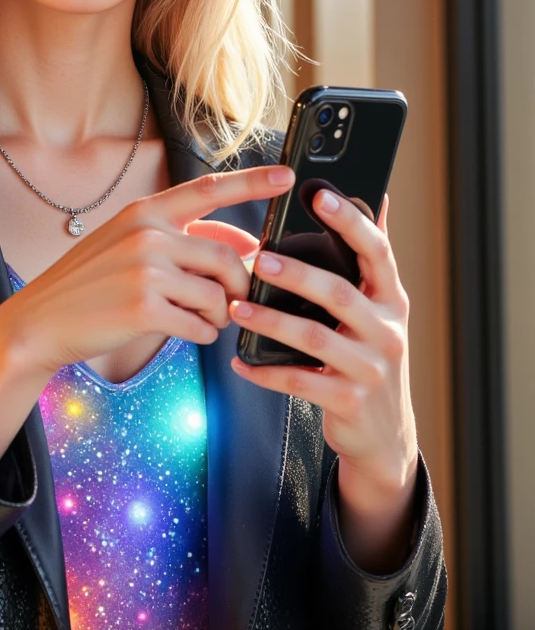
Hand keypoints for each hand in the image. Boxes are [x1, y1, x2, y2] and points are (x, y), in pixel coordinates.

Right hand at [0, 163, 295, 481]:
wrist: (39, 322)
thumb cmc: (88, 286)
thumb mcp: (127, 247)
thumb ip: (179, 241)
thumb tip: (245, 250)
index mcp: (145, 212)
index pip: (209, 190)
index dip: (253, 182)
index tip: (287, 176)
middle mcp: (147, 234)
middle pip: (229, 260)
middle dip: (239, 288)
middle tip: (230, 304)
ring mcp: (146, 271)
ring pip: (219, 297)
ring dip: (218, 317)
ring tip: (196, 320)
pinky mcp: (145, 309)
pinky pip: (203, 326)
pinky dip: (201, 334)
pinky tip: (181, 332)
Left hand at [229, 189, 418, 572]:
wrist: (385, 434)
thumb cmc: (370, 356)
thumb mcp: (382, 309)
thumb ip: (373, 259)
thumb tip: (378, 196)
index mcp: (392, 299)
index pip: (376, 252)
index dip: (349, 222)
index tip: (317, 196)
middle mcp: (387, 330)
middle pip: (340, 294)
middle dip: (298, 275)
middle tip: (258, 260)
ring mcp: (370, 368)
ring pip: (315, 338)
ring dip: (272, 322)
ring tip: (237, 310)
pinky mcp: (349, 401)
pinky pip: (299, 381)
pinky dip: (265, 371)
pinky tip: (239, 360)